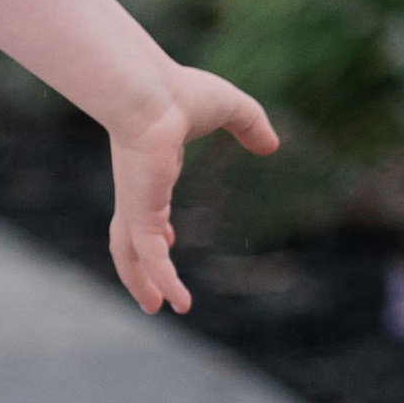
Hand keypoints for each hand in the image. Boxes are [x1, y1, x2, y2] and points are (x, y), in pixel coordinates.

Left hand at [106, 65, 278, 314]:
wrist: (149, 93)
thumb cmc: (180, 93)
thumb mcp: (229, 108)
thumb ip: (251, 125)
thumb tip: (273, 145)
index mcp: (150, 170)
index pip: (147, 207)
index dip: (156, 226)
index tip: (166, 239)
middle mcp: (137, 192)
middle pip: (131, 240)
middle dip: (140, 268)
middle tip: (150, 294)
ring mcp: (135, 204)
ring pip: (133, 256)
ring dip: (143, 283)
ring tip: (156, 309)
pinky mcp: (140, 214)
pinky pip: (151, 258)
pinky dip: (163, 281)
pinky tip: (178, 304)